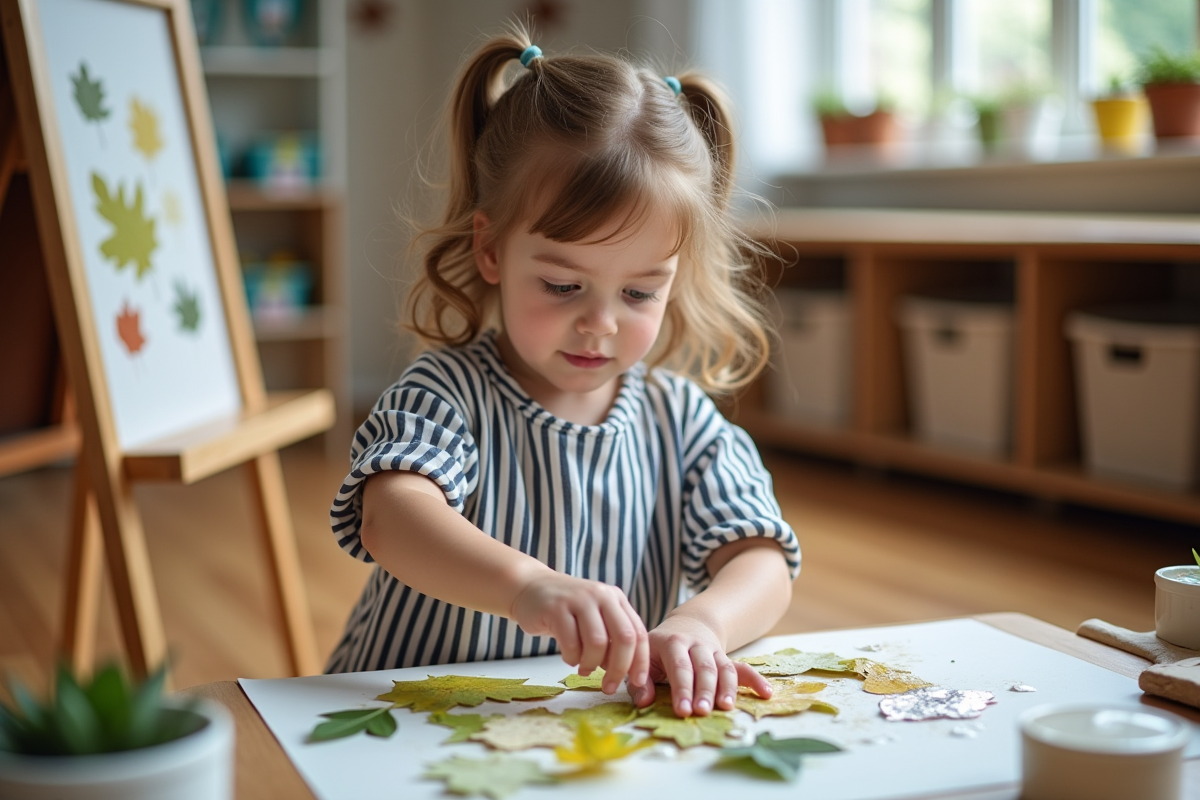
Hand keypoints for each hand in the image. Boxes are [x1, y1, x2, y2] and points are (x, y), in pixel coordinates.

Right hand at [510, 572, 648, 694]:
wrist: (530, 588)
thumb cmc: (566, 610)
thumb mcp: (595, 617)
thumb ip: (611, 639)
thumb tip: (623, 671)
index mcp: (616, 598)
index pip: (638, 632)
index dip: (640, 661)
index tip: (638, 683)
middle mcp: (601, 595)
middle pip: (624, 638)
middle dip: (619, 669)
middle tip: (609, 687)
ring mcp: (579, 599)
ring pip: (597, 642)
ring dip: (591, 664)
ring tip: (583, 669)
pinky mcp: (556, 608)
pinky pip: (571, 643)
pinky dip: (572, 658)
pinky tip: (569, 657)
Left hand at [630, 613, 770, 716]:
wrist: (685, 625)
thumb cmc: (658, 649)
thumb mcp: (644, 658)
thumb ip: (640, 680)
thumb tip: (644, 702)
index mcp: (672, 642)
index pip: (679, 667)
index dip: (682, 689)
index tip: (683, 710)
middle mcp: (695, 645)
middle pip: (703, 668)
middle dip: (704, 691)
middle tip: (702, 712)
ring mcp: (713, 651)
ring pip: (723, 668)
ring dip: (726, 688)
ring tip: (727, 708)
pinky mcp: (726, 659)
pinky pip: (742, 668)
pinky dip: (755, 680)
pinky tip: (766, 693)